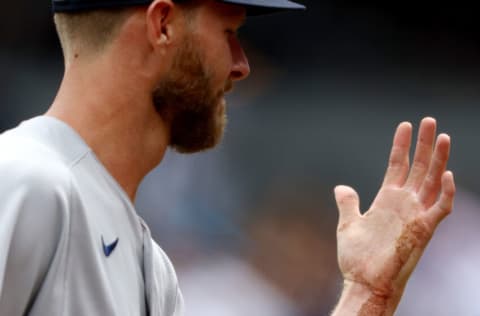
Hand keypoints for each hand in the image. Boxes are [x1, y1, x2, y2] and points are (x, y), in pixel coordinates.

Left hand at [334, 117, 454, 311]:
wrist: (363, 282)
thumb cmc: (357, 257)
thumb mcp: (348, 223)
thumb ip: (348, 203)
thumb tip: (342, 186)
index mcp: (387, 200)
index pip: (397, 165)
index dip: (401, 145)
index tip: (405, 125)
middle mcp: (404, 204)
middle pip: (418, 167)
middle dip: (425, 144)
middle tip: (430, 120)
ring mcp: (415, 215)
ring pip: (432, 181)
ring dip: (439, 160)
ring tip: (443, 136)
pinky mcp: (423, 230)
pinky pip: (440, 209)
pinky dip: (446, 193)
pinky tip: (447, 174)